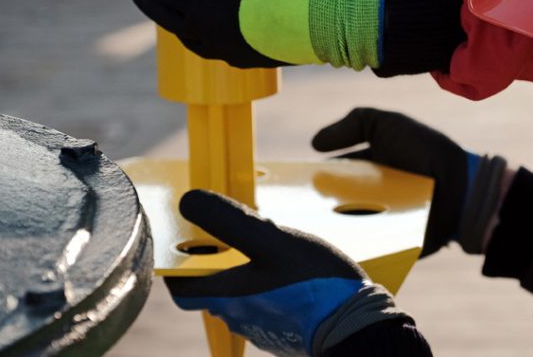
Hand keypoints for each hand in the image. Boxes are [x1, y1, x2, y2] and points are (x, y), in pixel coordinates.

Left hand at [165, 190, 401, 356]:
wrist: (356, 327)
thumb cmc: (315, 285)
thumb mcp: (274, 241)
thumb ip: (231, 221)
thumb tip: (188, 202)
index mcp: (228, 296)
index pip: (182, 289)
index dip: (176, 266)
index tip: (181, 242)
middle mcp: (239, 317)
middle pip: (211, 290)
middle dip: (214, 264)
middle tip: (227, 236)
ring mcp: (262, 326)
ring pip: (239, 296)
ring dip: (243, 273)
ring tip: (262, 247)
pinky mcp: (285, 330)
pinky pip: (265, 304)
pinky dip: (266, 285)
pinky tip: (287, 271)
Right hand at [312, 108, 506, 256]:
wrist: (459, 183)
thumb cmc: (424, 149)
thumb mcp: (386, 124)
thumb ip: (353, 124)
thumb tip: (314, 144)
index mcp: (366, 171)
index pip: (331, 178)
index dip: (311, 180)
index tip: (290, 186)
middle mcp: (369, 196)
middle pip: (333, 205)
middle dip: (315, 208)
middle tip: (295, 212)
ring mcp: (379, 221)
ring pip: (345, 228)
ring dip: (329, 229)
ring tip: (309, 231)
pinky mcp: (389, 244)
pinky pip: (366, 248)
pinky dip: (351, 246)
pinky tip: (334, 247)